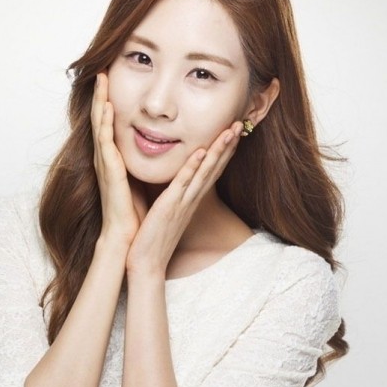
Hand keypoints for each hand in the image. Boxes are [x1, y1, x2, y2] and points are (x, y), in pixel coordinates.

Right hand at [91, 73, 145, 244]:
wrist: (127, 237)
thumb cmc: (134, 213)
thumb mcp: (139, 180)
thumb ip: (141, 163)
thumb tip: (157, 148)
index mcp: (114, 161)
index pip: (110, 125)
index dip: (109, 103)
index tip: (113, 82)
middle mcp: (106, 159)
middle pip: (101, 120)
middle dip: (101, 95)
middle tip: (102, 71)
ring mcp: (105, 165)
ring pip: (99, 126)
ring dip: (99, 102)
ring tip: (101, 79)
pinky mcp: (109, 173)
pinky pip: (105, 143)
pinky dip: (105, 124)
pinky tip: (106, 107)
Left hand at [125, 121, 243, 275]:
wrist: (147, 263)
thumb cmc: (152, 239)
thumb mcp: (165, 212)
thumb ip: (171, 197)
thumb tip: (171, 186)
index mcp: (190, 200)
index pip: (210, 171)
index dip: (223, 151)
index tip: (232, 133)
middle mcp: (191, 199)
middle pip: (215, 168)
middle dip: (228, 145)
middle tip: (240, 123)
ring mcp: (183, 202)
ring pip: (205, 171)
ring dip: (219, 150)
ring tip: (232, 130)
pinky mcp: (170, 206)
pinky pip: (184, 184)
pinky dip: (194, 167)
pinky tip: (202, 151)